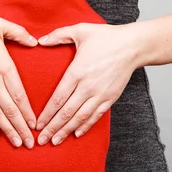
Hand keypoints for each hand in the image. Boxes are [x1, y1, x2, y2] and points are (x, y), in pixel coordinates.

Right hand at [0, 16, 37, 148]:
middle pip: (10, 110)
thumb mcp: (0, 25)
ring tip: (17, 143)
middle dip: (21, 128)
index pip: (19, 95)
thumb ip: (19, 33)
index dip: (28, 112)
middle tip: (30, 143)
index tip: (35, 124)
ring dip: (7, 130)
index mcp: (4, 67)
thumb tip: (35, 41)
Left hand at [35, 22, 140, 144]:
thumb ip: (58, 35)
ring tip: (55, 142)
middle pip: (67, 112)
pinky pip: (96, 116)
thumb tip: (39, 40)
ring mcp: (100, 94)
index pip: (58, 98)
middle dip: (53, 128)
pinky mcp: (111, 98)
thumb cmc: (106, 37)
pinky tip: (76, 134)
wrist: (134, 46)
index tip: (37, 124)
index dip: (47, 114)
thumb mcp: (80, 30)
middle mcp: (88, 87)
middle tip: (41, 140)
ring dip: (66, 131)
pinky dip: (85, 126)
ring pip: (80, 118)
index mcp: (77, 72)